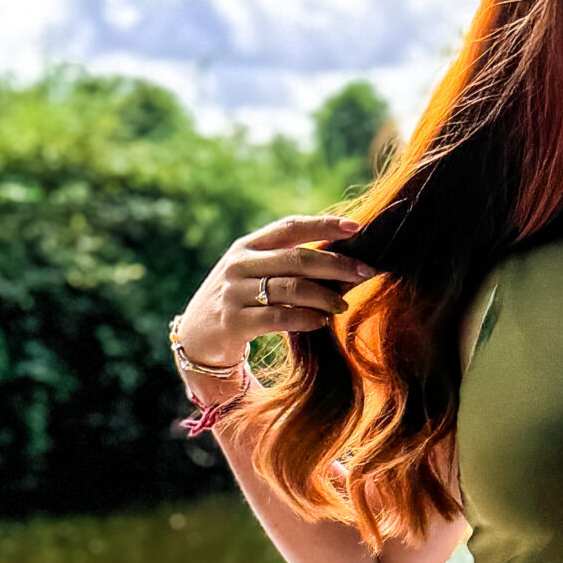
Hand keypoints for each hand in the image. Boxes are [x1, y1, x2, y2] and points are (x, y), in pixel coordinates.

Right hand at [171, 214, 377, 371]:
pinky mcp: (235, 322)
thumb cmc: (239, 302)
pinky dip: (306, 318)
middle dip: (337, 265)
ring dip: (325, 296)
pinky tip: (321, 321)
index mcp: (248, 245)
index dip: (325, 225)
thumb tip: (342, 259)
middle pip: (298, 259)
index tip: (357, 227)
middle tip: (365, 272)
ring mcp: (235, 293)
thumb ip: (287, 263)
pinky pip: (280, 318)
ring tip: (343, 304)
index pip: (291, 227)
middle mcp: (239, 264)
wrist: (196, 337)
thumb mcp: (254, 273)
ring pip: (292, 289)